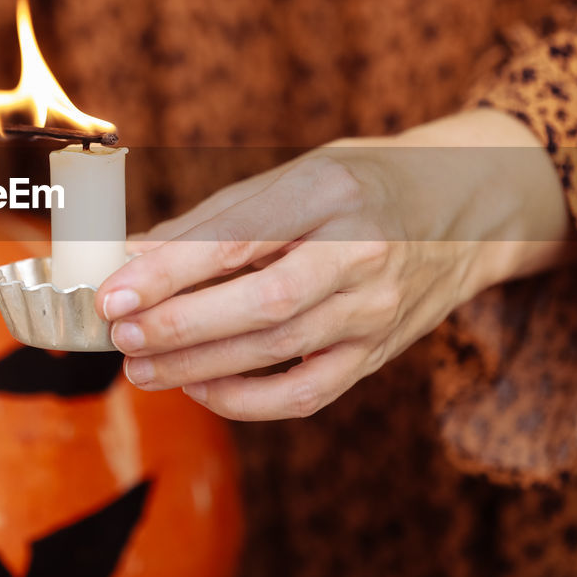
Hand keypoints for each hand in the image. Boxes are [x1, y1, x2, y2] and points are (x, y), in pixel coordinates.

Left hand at [94, 110, 575, 420]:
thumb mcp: (293, 176)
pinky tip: (199, 389)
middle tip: (121, 336)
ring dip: (199, 367)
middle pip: (263, 304)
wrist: (464, 208)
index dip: (170, 270)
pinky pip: (307, 392)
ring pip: (280, 351)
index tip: (113, 292)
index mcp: (332, 190)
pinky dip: (246, 401)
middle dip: (180, 326)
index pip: (240, 236)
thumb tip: (131, 254)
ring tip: (141, 367)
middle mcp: (363, 251)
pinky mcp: (379, 352)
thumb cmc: (359, 185)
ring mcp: (377, 308)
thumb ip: (213, 218)